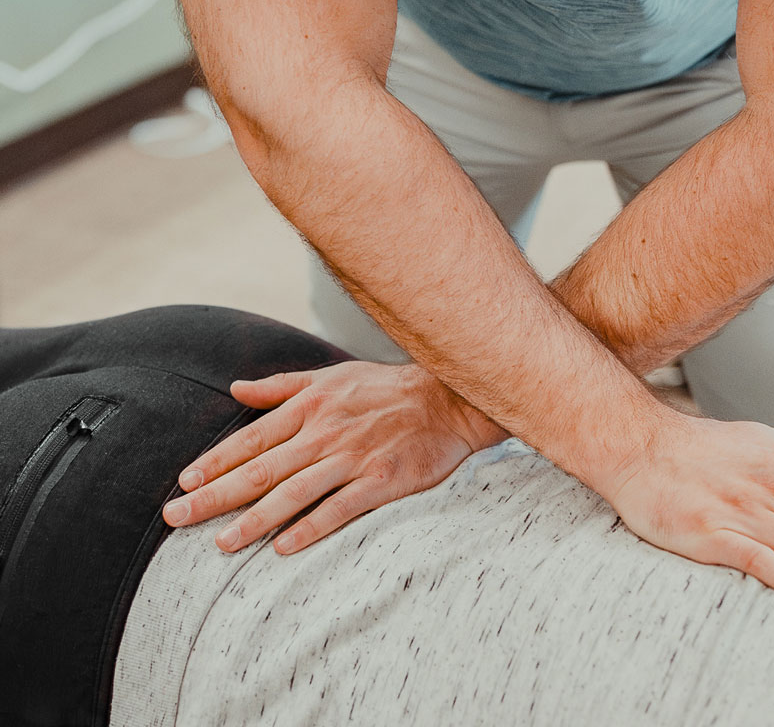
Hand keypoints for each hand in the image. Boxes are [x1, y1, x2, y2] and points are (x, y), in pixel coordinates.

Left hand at [161, 362, 507, 553]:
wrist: (448, 399)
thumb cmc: (386, 388)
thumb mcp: (331, 376)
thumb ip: (281, 387)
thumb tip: (235, 388)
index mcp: (309, 408)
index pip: (251, 439)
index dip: (215, 462)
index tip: (183, 482)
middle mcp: (325, 434)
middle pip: (261, 470)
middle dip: (214, 495)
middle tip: (176, 516)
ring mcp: (353, 459)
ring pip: (293, 493)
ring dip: (253, 519)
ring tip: (220, 543)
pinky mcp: (382, 481)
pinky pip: (340, 508)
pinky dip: (311, 527)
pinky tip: (283, 547)